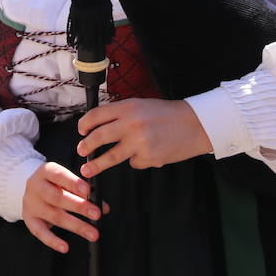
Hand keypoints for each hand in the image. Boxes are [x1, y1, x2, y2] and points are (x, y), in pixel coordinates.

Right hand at [21, 161, 99, 253]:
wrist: (32, 188)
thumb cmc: (54, 183)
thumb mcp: (66, 180)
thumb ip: (83, 191)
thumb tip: (103, 207)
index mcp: (46, 171)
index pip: (60, 176)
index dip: (74, 183)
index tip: (88, 191)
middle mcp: (36, 186)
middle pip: (57, 197)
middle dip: (79, 206)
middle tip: (96, 214)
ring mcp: (31, 203)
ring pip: (54, 215)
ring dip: (75, 225)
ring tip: (92, 233)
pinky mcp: (29, 219)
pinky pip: (40, 232)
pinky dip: (52, 241)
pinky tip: (65, 247)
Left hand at [77, 98, 211, 174]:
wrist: (194, 125)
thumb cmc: (167, 114)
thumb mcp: (141, 105)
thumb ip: (121, 114)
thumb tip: (99, 126)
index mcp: (127, 107)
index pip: (97, 115)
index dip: (84, 124)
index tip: (81, 132)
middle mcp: (130, 124)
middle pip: (99, 137)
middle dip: (86, 146)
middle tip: (80, 151)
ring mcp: (139, 143)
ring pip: (110, 157)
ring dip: (96, 164)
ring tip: (87, 170)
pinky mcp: (148, 158)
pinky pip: (134, 162)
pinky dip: (136, 160)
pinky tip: (147, 152)